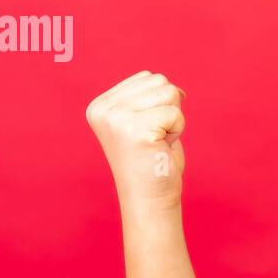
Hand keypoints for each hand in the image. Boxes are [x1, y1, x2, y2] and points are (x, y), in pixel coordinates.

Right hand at [85, 70, 186, 211]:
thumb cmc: (153, 162)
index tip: (148, 131)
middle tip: (155, 139)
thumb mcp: (144, 122)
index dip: (160, 103)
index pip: (147, 77)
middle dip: (168, 110)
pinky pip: (176, 113)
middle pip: (159, 81)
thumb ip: (149, 99)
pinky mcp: (136, 130)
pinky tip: (161, 148)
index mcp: (100, 105)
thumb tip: (177, 88)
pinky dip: (178, 130)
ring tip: (158, 142)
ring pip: (169, 92)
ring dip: (173, 119)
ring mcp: (117, 119)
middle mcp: (103, 109)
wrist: (150, 199)